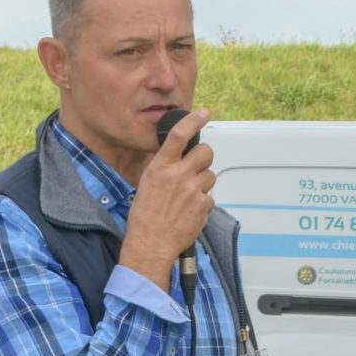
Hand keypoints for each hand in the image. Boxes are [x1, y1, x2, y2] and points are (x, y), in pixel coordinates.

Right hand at [118, 108, 215, 288]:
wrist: (150, 243)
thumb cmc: (145, 215)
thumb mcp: (148, 182)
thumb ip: (166, 167)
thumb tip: (181, 157)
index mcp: (160, 167)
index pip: (179, 135)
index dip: (193, 120)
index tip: (203, 113)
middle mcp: (179, 175)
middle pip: (206, 152)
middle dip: (204, 157)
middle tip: (196, 167)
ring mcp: (193, 190)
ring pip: (210, 175)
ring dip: (203, 182)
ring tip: (187, 197)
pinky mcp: (204, 205)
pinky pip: (210, 197)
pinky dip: (202, 203)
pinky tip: (188, 212)